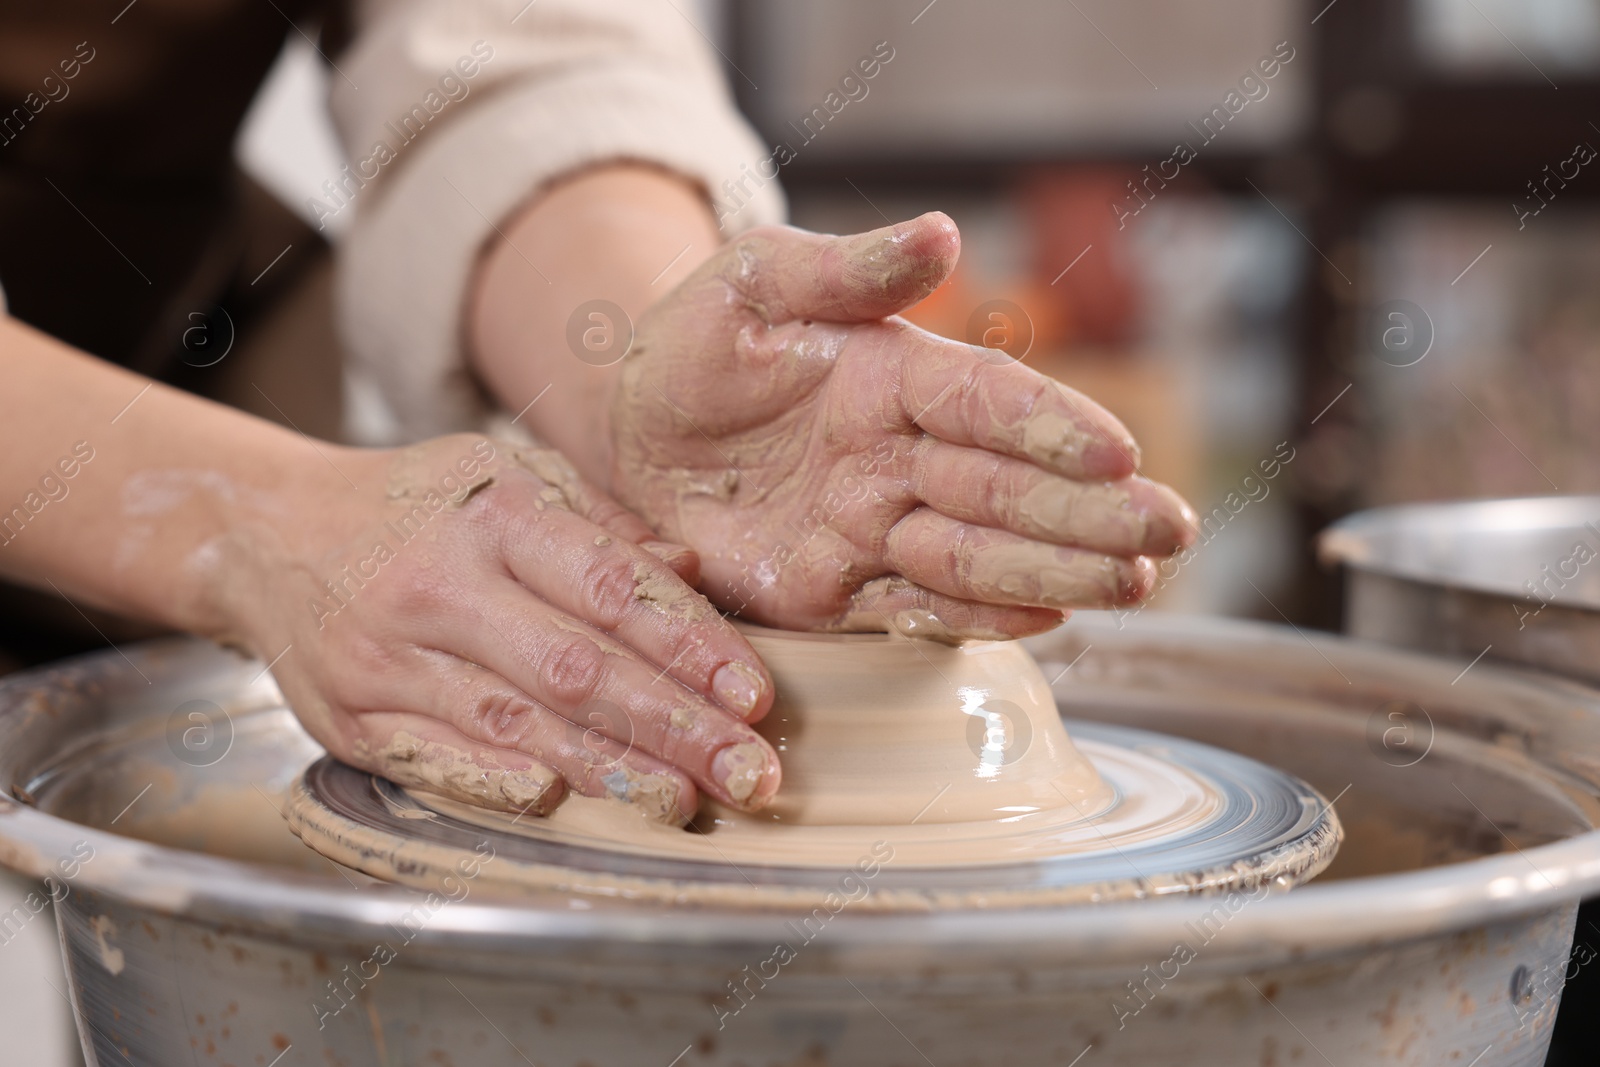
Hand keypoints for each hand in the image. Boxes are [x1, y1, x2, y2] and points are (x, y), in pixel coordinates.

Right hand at [206, 435, 780, 821]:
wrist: (267, 531)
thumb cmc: (415, 505)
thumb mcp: (504, 476)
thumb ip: (599, 526)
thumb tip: (692, 569)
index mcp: (493, 514)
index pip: (608, 587)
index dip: (689, 644)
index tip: (755, 695)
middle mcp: (439, 586)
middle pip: (576, 668)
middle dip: (675, 726)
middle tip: (750, 771)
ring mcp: (388, 657)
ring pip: (517, 723)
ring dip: (611, 769)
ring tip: (687, 799)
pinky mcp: (353, 718)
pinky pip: (443, 759)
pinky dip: (508, 785)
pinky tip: (571, 804)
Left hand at [609, 213, 1197, 639]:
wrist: (628, 432)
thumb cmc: (692, 340)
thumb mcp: (755, 281)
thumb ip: (846, 266)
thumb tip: (943, 234)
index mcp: (894, 373)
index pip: (988, 400)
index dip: (1051, 427)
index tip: (1117, 452)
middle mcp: (901, 453)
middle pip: (1008, 486)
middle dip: (1091, 512)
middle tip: (1168, 536)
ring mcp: (875, 526)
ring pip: (979, 553)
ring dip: (1057, 571)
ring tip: (1131, 586)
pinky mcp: (838, 589)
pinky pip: (918, 606)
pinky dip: (980, 615)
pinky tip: (1046, 621)